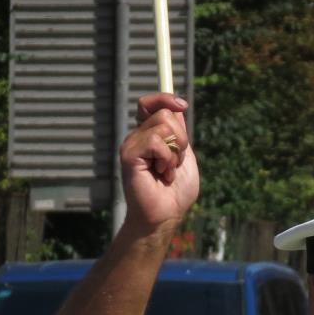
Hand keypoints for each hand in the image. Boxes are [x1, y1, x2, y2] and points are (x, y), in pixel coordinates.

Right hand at [121, 93, 197, 232]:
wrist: (166, 216)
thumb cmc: (175, 192)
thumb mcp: (185, 156)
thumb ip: (180, 132)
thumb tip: (177, 105)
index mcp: (149, 135)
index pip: (151, 103)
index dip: (165, 98)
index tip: (182, 104)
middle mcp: (138, 137)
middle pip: (165, 113)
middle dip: (182, 139)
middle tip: (176, 163)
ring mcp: (131, 145)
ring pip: (163, 126)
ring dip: (176, 152)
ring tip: (167, 171)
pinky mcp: (128, 155)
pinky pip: (155, 141)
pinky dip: (167, 158)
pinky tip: (161, 174)